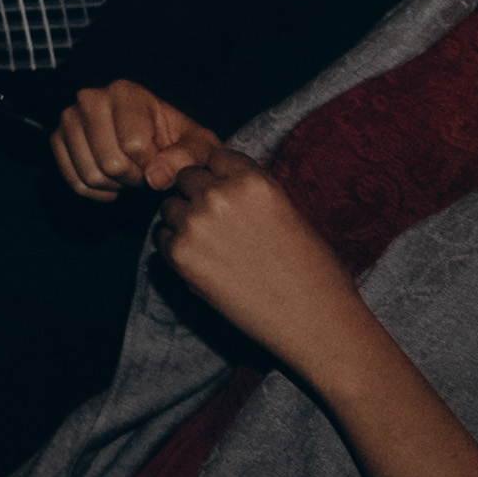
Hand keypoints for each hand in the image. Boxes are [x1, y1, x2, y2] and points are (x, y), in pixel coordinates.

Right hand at [51, 76, 221, 199]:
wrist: (152, 138)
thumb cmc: (176, 139)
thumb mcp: (197, 145)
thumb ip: (186, 157)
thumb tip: (156, 178)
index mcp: (125, 92)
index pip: (134, 145)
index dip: (153, 166)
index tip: (162, 162)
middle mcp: (90, 98)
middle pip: (110, 163)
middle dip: (134, 178)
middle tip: (145, 172)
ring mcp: (69, 118)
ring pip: (90, 175)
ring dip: (115, 186)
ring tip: (130, 174)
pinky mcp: (57, 139)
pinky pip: (74, 182)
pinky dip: (96, 192)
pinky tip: (112, 182)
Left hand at [140, 136, 378, 376]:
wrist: (315, 321)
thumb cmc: (313, 270)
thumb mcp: (287, 211)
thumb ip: (249, 190)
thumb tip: (219, 176)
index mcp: (252, 179)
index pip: (214, 155)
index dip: (217, 174)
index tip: (226, 192)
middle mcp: (220, 194)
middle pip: (186, 177)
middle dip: (196, 195)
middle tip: (218, 225)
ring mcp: (196, 223)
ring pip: (169, 207)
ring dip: (182, 221)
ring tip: (213, 247)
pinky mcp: (181, 255)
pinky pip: (162, 239)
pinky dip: (175, 249)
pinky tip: (205, 265)